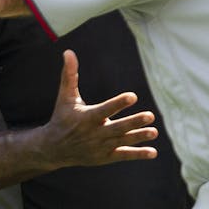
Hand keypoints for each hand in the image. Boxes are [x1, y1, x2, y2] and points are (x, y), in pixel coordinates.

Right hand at [37, 50, 157, 167]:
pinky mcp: (105, 157)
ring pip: (122, 141)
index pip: (104, 110)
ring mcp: (100, 147)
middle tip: (150, 116)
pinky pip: (123, 155)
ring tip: (154, 132)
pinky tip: (153, 152)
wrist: (54, 148)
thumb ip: (70, 75)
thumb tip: (68, 52)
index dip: (118, 104)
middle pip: (117, 128)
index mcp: (86, 117)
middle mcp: (94, 133)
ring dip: (139, 137)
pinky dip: (138, 154)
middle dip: (133, 122)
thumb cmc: (62, 118)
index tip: (133, 96)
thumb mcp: (65, 97)